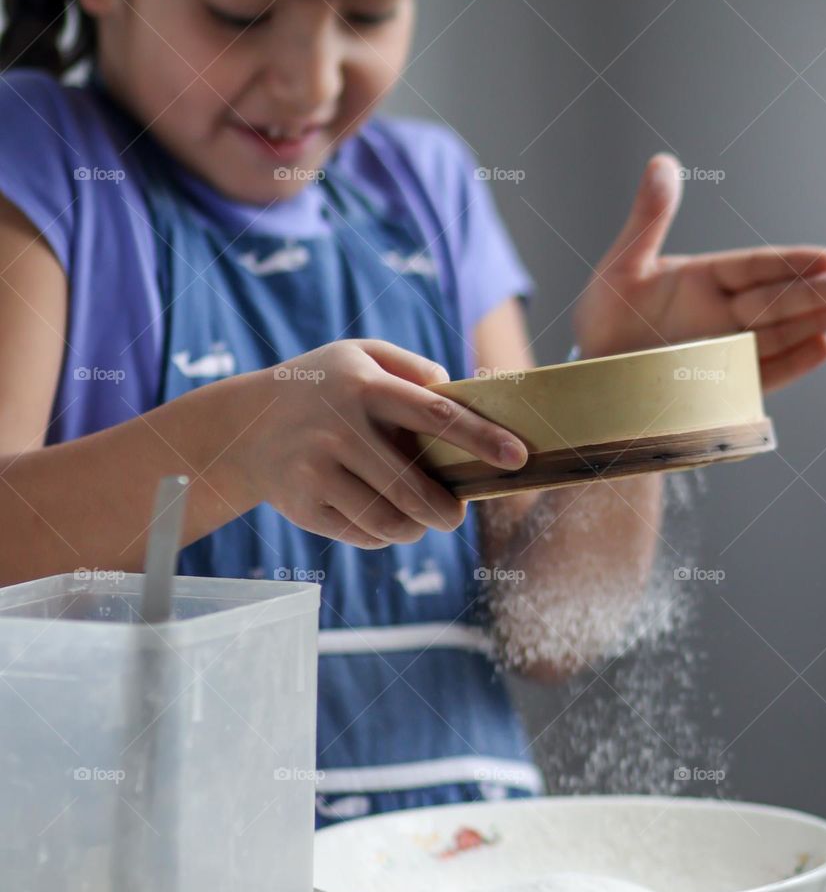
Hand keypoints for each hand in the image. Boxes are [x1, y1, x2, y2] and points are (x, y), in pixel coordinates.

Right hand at [234, 338, 527, 548]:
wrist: (242, 427)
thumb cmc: (320, 388)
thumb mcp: (358, 355)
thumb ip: (412, 368)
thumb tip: (460, 395)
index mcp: (363, 386)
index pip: (437, 414)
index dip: (482, 439)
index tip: (518, 457)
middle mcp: (339, 428)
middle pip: (414, 486)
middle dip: (447, 510)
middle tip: (455, 515)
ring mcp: (317, 470)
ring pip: (389, 520)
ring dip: (417, 528)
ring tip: (421, 521)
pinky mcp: (303, 506)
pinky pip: (362, 534)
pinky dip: (384, 535)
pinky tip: (384, 521)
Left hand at [573, 154, 825, 391]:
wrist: (590, 372)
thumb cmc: (605, 316)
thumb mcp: (623, 264)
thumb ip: (648, 219)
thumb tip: (663, 162)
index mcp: (705, 279)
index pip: (755, 268)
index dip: (789, 264)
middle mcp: (723, 315)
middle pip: (778, 301)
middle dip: (820, 294)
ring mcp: (724, 351)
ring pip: (779, 335)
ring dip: (817, 323)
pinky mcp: (718, 387)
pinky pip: (756, 376)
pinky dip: (788, 365)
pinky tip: (821, 347)